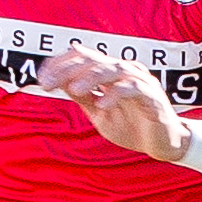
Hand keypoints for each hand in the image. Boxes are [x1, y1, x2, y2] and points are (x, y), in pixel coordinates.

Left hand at [35, 46, 190, 158]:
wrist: (161, 144)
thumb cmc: (130, 125)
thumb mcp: (98, 112)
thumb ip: (82, 96)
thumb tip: (57, 80)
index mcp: (110, 72)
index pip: (82, 57)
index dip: (60, 64)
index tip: (41, 78)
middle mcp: (125, 71)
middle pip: (94, 60)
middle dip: (68, 70)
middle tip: (49, 84)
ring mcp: (140, 81)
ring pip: (114, 69)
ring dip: (92, 77)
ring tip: (74, 90)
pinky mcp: (153, 96)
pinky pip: (134, 89)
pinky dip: (116, 93)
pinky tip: (102, 104)